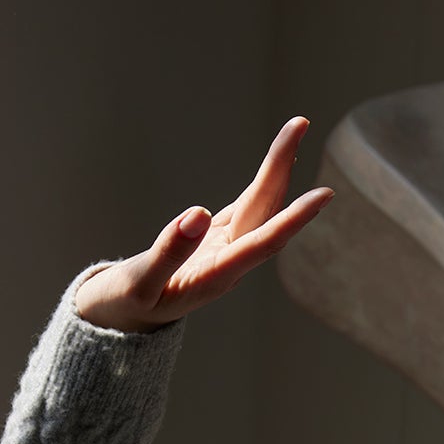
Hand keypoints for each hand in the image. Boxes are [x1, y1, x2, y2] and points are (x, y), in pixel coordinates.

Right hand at [74, 116, 333, 332]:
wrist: (121, 320)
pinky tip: (277, 164)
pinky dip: (262, 184)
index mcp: (216, 276)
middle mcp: (230, 263)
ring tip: (295, 129)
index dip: (294, 217)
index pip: (263, 242)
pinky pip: (246, 208)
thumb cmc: (125, 305)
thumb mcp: (138, 284)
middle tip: (301, 123)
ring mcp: (225, 251)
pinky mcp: (216, 241)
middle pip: (265, 212)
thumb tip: (199, 213)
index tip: (322, 194)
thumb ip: (168, 252)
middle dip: (282, 169)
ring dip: (277, 171)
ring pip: (259, 207)